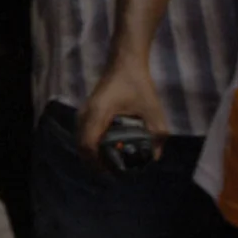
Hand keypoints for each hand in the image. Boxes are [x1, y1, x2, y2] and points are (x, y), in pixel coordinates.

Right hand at [78, 53, 168, 168]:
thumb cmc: (138, 84)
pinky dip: (91, 146)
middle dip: (94, 163)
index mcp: (99, 113)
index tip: (112, 174)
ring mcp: (83, 112)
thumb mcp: (152, 109)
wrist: (125, 62)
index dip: (98, 163)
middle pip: (81, 147)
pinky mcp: (86, 112)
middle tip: (111, 174)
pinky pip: (83, 134)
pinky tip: (105, 150)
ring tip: (109, 165)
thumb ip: (156, 134)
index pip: (89, 145)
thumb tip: (154, 158)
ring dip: (91, 155)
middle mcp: (86, 114)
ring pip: (80, 141)